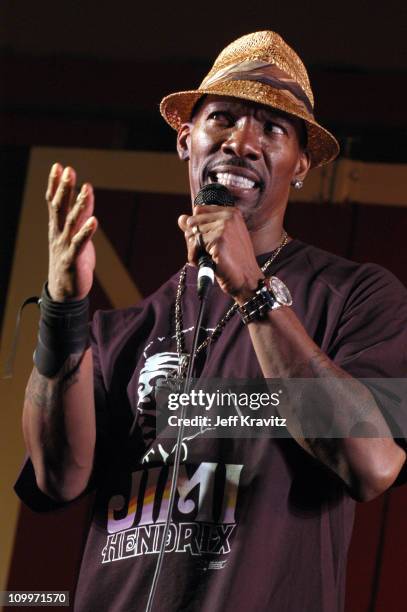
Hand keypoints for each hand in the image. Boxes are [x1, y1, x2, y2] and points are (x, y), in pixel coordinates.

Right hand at [46, 164, 97, 301]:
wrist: (64, 292)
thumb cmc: (71, 261)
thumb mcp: (76, 236)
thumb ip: (81, 218)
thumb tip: (85, 198)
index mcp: (57, 228)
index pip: (53, 202)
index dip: (55, 184)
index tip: (59, 166)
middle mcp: (58, 234)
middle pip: (60, 207)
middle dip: (64, 188)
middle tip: (69, 170)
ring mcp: (64, 246)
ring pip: (71, 222)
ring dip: (79, 204)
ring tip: (86, 188)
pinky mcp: (73, 259)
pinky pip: (80, 243)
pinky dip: (87, 231)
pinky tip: (94, 220)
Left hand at [178, 205, 262, 300]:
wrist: (246, 279)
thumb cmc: (233, 261)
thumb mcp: (216, 240)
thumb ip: (199, 227)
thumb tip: (181, 218)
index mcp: (231, 213)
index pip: (198, 211)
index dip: (197, 228)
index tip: (209, 241)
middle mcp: (228, 216)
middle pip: (192, 222)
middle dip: (194, 240)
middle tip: (208, 252)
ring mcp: (224, 227)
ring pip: (191, 234)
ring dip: (194, 250)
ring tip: (209, 258)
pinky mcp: (218, 240)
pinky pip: (193, 245)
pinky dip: (194, 257)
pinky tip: (207, 262)